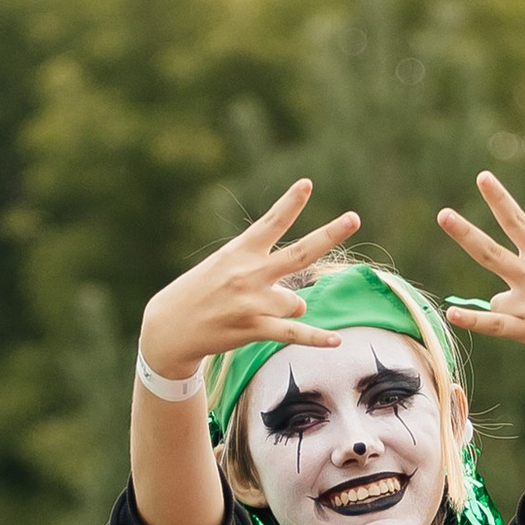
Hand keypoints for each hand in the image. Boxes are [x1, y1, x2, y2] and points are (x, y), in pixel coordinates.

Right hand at [139, 182, 361, 387]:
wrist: (170, 328)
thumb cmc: (199, 294)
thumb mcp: (223, 269)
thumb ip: (264, 277)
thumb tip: (300, 302)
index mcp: (240, 251)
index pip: (271, 222)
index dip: (290, 202)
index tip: (307, 183)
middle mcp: (250, 273)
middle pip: (301, 252)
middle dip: (329, 234)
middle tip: (354, 218)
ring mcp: (254, 302)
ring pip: (295, 302)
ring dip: (284, 309)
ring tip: (252, 312)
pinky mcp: (254, 329)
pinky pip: (293, 333)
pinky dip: (315, 338)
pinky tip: (336, 340)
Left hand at [437, 173, 524, 378]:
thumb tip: (496, 301)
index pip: (517, 221)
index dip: (498, 198)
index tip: (482, 178)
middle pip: (490, 252)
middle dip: (465, 233)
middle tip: (443, 215)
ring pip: (497, 299)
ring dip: (508, 307)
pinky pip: (495, 325)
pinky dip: (474, 321)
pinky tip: (453, 315)